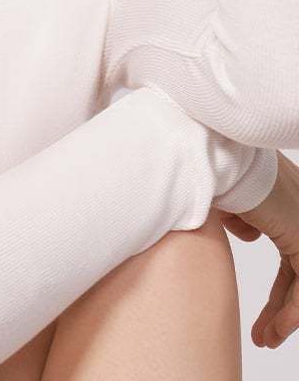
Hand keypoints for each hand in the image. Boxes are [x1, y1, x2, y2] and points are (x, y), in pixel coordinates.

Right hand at [218, 151, 298, 348]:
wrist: (210, 153)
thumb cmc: (201, 166)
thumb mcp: (214, 198)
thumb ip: (230, 215)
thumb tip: (240, 229)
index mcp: (279, 196)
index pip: (287, 251)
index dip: (278, 287)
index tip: (263, 312)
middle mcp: (296, 205)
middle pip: (295, 268)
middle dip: (280, 303)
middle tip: (266, 331)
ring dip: (286, 313)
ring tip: (268, 338)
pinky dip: (291, 309)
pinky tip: (278, 328)